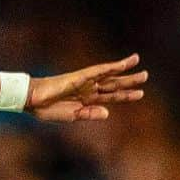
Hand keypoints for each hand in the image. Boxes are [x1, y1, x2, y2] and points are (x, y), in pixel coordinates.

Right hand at [27, 54, 146, 121]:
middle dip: (129, 81)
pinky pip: (100, 70)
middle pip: (113, 84)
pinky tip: (123, 64)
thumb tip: (108, 113)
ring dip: (125, 71)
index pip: (110, 96)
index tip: (140, 94)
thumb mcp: (73, 115)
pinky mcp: (81, 76)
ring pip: (110, 76)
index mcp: (87, 100)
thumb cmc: (48, 109)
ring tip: (139, 66)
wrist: (33, 101)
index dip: (125, 95)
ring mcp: (86, 81)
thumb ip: (90, 114)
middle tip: (145, 77)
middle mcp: (89, 89)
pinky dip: (112, 67)